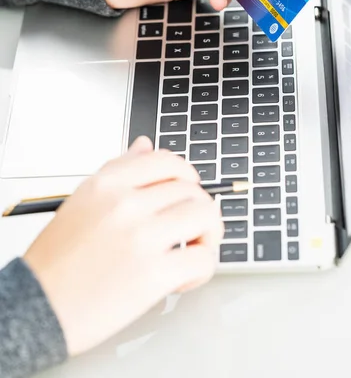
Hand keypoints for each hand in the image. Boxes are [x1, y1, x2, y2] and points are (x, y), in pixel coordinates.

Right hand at [23, 137, 222, 355]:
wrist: (38, 307)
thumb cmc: (58, 259)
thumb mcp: (83, 200)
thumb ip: (119, 171)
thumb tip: (145, 145)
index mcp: (109, 183)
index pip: (167, 161)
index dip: (187, 175)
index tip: (189, 189)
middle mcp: (126, 203)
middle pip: (192, 190)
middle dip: (200, 209)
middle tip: (193, 228)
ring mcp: (141, 236)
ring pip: (205, 216)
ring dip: (209, 234)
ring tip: (194, 249)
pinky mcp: (152, 274)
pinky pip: (202, 259)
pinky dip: (203, 268)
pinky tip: (185, 277)